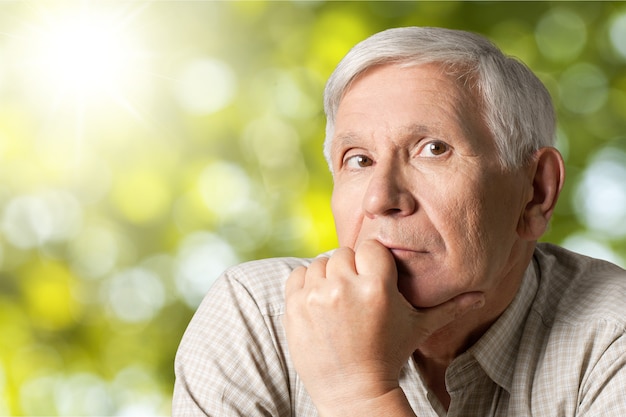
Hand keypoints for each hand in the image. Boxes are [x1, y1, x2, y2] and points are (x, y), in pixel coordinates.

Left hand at [283, 239, 483, 415]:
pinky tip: (321, 304)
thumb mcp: (419, 328)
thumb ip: (449, 307)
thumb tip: (481, 293)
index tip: (375, 280)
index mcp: (377, 288)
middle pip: (344, 252)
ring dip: (329, 276)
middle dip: (351, 269)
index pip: (371, 247)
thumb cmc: (389, 355)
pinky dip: (307, 285)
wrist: (353, 391)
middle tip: (357, 294)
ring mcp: (316, 297)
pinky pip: (298, 275)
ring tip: (339, 301)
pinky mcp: (295, 307)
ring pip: (321, 262)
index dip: (374, 263)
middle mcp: (345, 288)